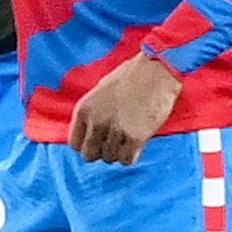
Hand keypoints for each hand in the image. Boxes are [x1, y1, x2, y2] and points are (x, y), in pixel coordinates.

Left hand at [68, 51, 182, 164]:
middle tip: (114, 143)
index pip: (75, 143)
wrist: (157, 71)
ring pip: (110, 158)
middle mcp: (96, 122)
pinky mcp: (135, 138)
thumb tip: (91, 134)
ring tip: (128, 138)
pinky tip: (137, 144)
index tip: (97, 141)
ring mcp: (115, 131)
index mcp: (84, 109)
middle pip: (90, 155)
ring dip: (119, 152)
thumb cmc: (132, 76)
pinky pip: (127, 160)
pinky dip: (132, 156)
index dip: (87, 144)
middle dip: (101, 151)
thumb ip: (93, 113)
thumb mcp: (101, 91)